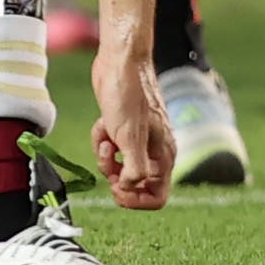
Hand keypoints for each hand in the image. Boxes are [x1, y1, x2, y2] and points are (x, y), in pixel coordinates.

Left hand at [90, 27, 171, 210]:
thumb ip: (135, 170)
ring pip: (118, 168)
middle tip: (108, 164)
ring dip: (105, 157)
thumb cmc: (129, 96)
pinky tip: (103, 123)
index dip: (135, 200)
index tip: (117, 188)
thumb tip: (128, 187)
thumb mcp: (130, 138)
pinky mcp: (122, 131)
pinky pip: (109, 150)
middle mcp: (153, 151)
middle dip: (116, 177)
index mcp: (163, 156)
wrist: (119, 63)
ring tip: (105, 137)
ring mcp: (138, 141)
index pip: (158, 197)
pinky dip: (101, 141)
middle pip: (135, 185)